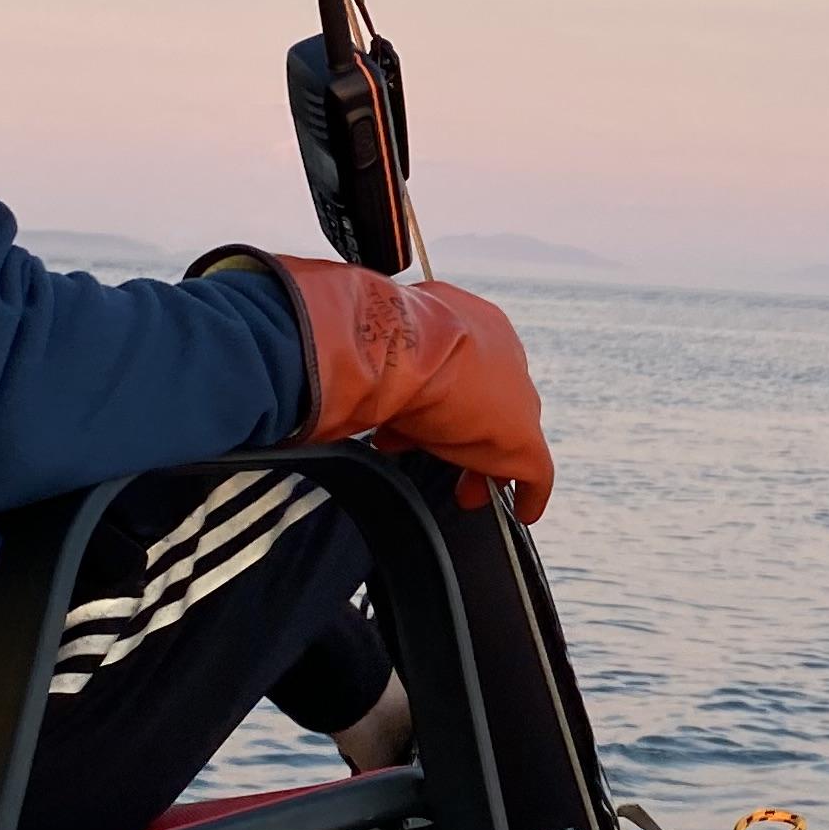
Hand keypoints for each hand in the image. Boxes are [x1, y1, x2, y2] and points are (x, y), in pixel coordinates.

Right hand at [213, 252, 555, 519]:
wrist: (393, 345)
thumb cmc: (364, 334)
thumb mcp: (364, 336)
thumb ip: (352, 343)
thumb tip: (293, 334)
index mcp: (465, 317)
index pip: (463, 363)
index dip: (441, 399)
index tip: (413, 425)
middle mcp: (498, 347)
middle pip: (487, 400)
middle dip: (465, 433)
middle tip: (446, 461)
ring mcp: (514, 393)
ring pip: (504, 436)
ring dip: (478, 463)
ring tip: (463, 492)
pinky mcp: (522, 439)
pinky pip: (535, 473)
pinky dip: (529, 493)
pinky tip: (524, 512)